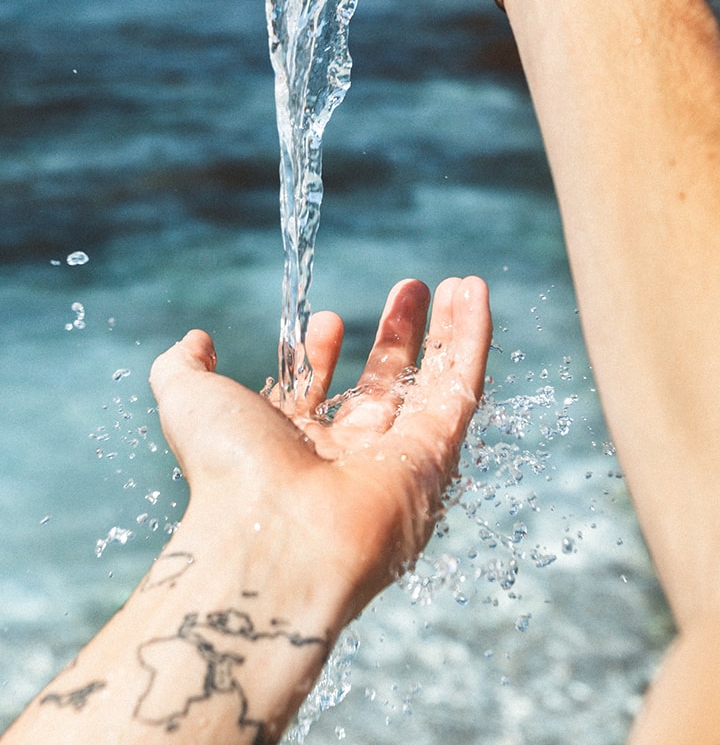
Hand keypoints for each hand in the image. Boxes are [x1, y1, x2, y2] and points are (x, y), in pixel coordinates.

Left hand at [150, 276, 491, 622]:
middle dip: (396, 335)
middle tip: (411, 289)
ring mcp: (395, 461)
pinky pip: (461, 388)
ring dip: (446, 331)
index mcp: (291, 450)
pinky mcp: (436, 457)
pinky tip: (475, 294)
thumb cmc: (227, 471)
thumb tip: (196, 339)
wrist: (273, 535)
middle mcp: (346, 459)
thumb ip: (183, 366)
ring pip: (430, 383)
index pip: (317, 394)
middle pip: (382, 385)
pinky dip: (472, 338)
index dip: (321, 353)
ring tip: (458, 283)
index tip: (326, 317)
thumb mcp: (187, 401)